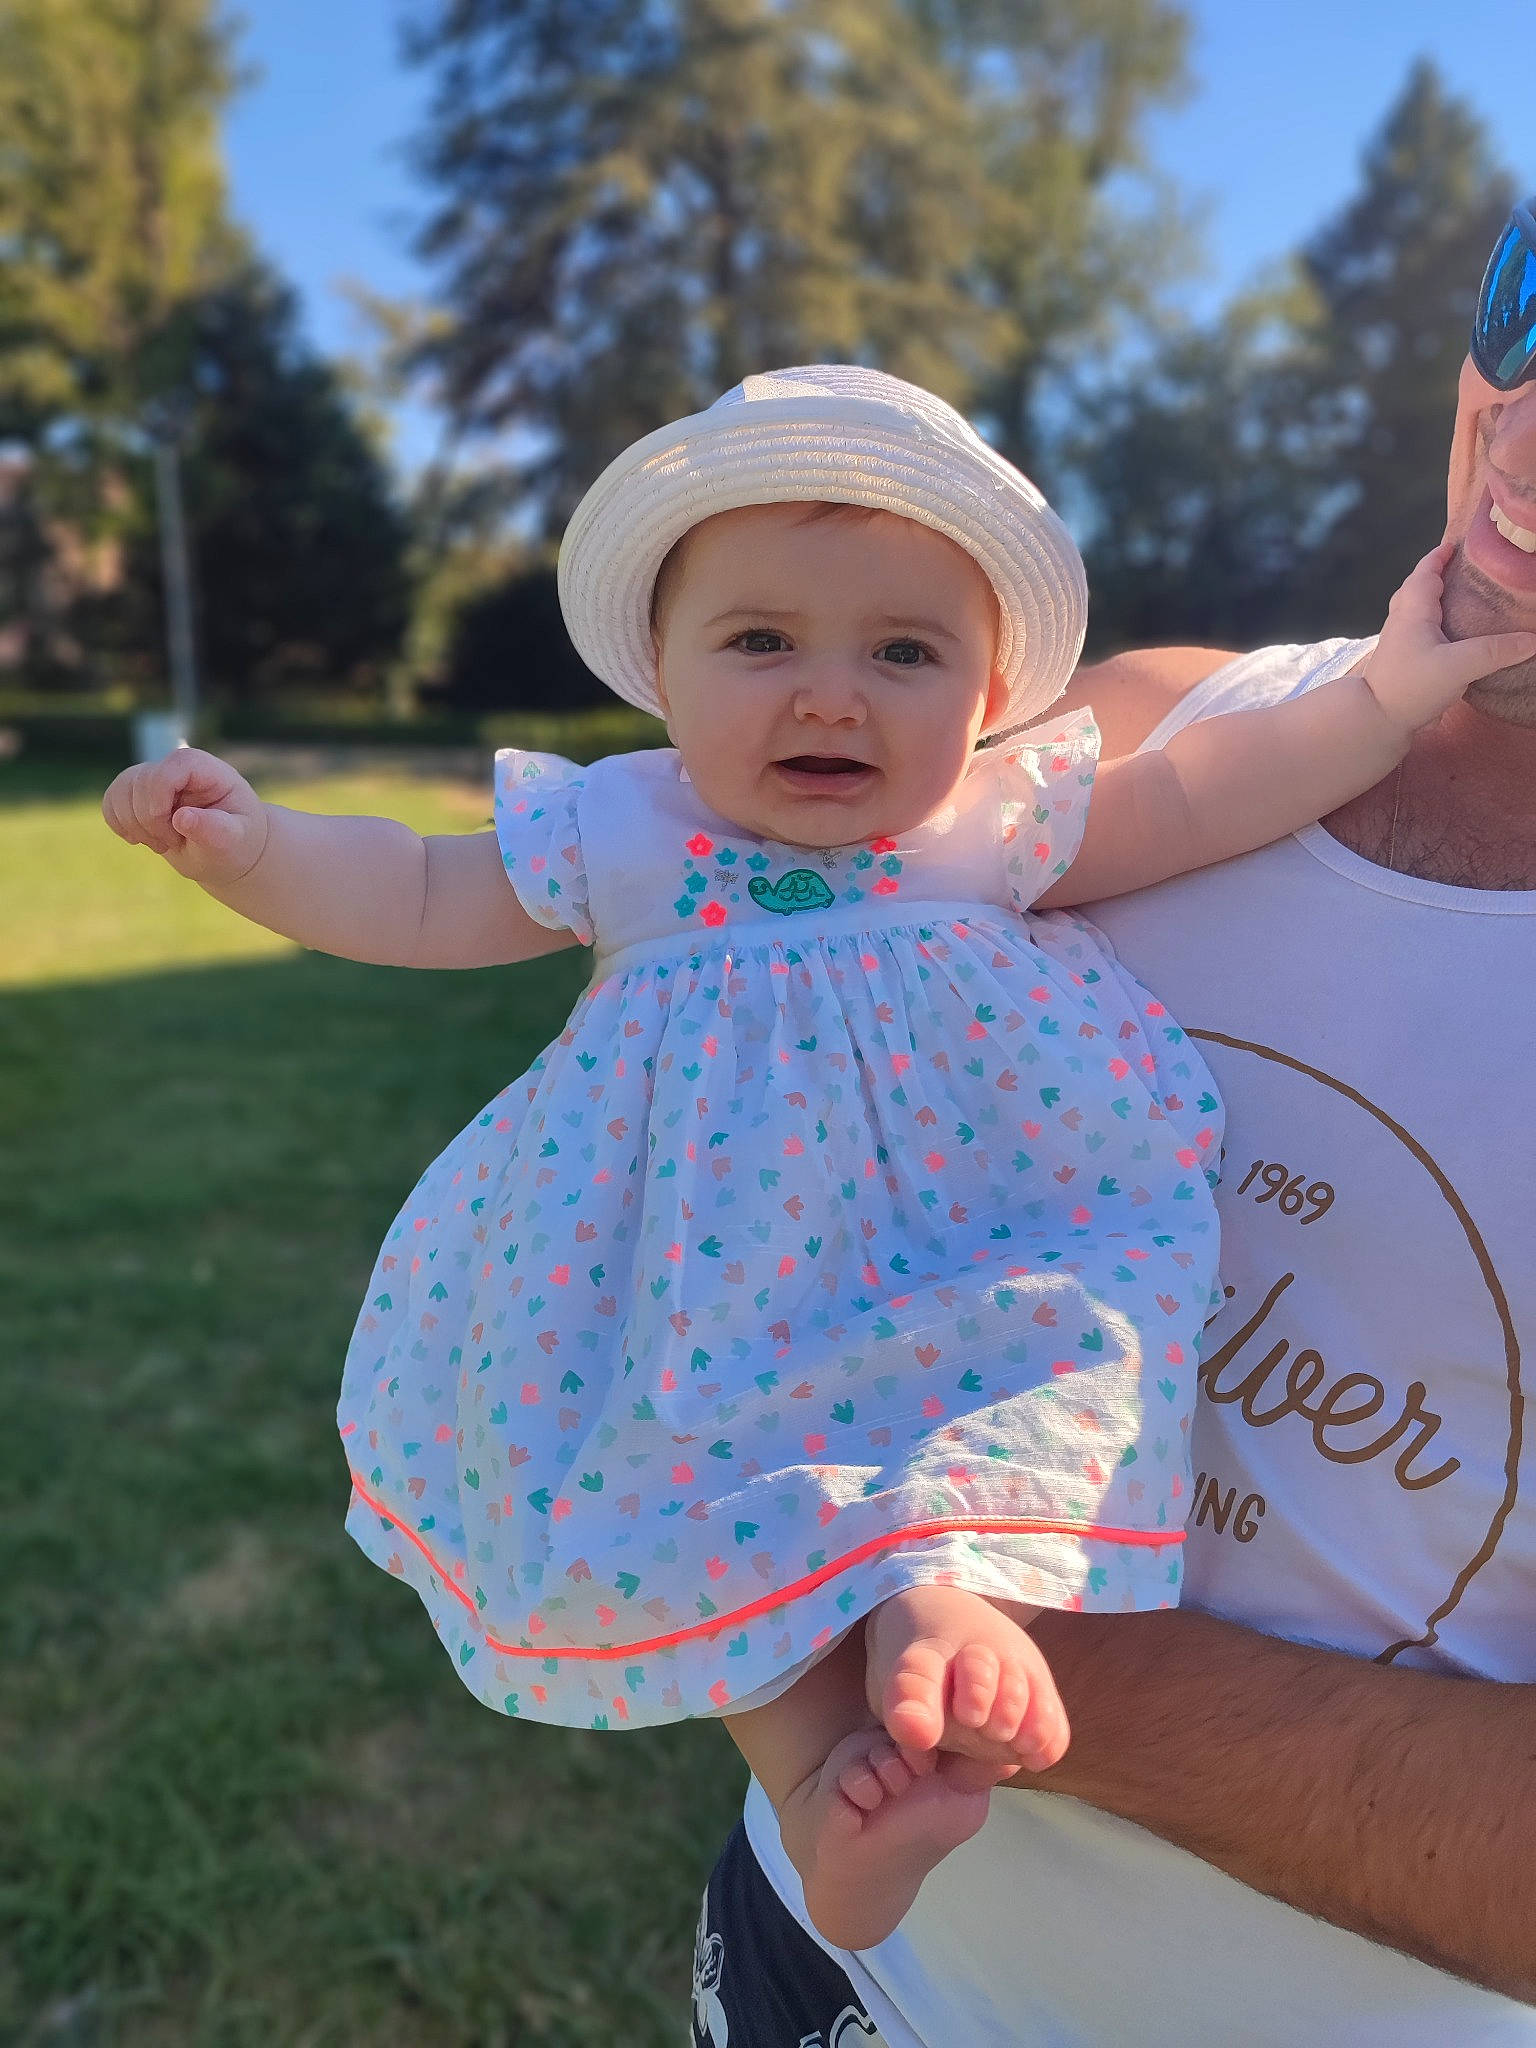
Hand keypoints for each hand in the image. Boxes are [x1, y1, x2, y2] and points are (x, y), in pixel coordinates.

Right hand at [101, 747, 269, 887]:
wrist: (227, 849)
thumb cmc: (237, 842)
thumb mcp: (234, 840)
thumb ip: (215, 829)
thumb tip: (182, 817)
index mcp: (203, 768)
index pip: (166, 772)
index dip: (159, 803)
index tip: (174, 833)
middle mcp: (175, 765)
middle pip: (139, 784)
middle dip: (150, 823)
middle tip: (174, 843)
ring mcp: (154, 777)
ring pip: (119, 791)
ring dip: (133, 825)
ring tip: (160, 843)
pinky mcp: (137, 792)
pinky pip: (111, 800)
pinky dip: (119, 823)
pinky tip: (140, 838)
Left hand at [1363, 540, 1535, 731]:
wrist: (1375, 720)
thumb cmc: (1411, 688)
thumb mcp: (1458, 668)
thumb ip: (1495, 652)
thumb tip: (1533, 639)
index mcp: (1413, 612)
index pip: (1424, 574)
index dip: (1438, 557)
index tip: (1453, 545)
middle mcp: (1401, 622)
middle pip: (1415, 588)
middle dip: (1434, 574)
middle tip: (1457, 567)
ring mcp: (1397, 642)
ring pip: (1413, 609)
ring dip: (1430, 598)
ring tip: (1454, 597)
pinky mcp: (1399, 661)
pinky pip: (1415, 630)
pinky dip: (1430, 621)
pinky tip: (1444, 634)